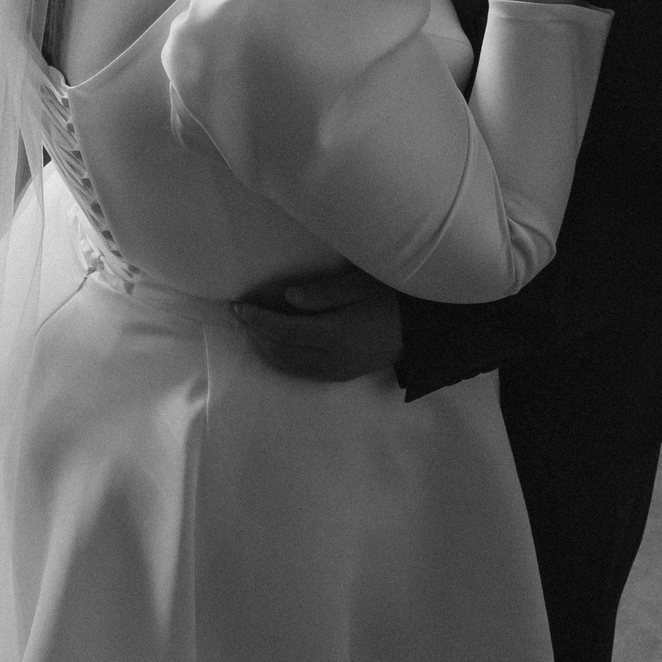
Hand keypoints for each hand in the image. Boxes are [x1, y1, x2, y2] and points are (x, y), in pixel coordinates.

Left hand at [231, 268, 403, 379]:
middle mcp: (333, 360)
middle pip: (282, 351)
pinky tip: (276, 346)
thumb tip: (288, 298)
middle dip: (256, 334)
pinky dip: (283, 359)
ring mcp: (338, 372)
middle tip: (239, 316)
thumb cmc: (392, 299)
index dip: (257, 320)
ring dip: (266, 349)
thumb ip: (324, 292)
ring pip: (290, 366)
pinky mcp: (342, 376)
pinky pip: (303, 372)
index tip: (237, 306)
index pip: (284, 330)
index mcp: (335, 335)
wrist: (423, 330)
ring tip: (252, 330)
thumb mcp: (360, 286)